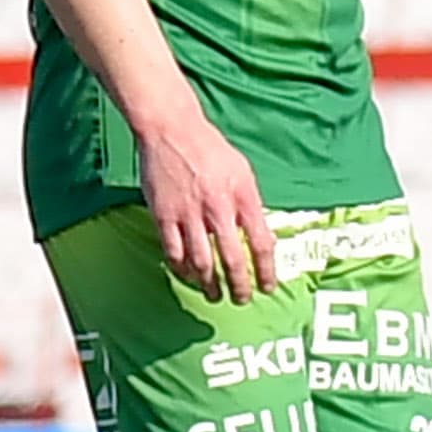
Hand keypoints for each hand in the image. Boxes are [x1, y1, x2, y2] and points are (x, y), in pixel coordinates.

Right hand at [136, 110, 278, 303]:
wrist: (172, 131)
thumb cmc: (212, 151)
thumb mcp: (243, 173)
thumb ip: (252, 205)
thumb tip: (261, 236)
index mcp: (243, 197)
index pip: (261, 243)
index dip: (266, 270)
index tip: (268, 287)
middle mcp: (218, 209)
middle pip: (232, 258)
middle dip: (239, 285)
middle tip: (241, 300)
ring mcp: (188, 214)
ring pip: (201, 261)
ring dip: (209, 283)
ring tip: (214, 295)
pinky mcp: (163, 215)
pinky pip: (173, 251)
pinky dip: (182, 268)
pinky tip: (188, 275)